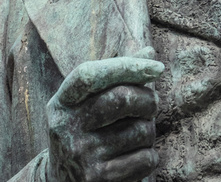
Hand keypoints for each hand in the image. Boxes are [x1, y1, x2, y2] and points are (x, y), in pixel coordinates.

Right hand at [46, 48, 163, 181]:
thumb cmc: (87, 130)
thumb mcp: (90, 100)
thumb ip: (117, 75)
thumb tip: (150, 51)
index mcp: (63, 101)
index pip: (91, 73)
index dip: (127, 66)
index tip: (157, 67)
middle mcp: (67, 128)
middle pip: (122, 98)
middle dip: (148, 99)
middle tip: (152, 104)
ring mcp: (80, 156)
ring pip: (140, 130)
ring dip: (150, 129)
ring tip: (138, 133)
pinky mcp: (97, 180)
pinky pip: (145, 159)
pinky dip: (150, 155)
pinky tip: (136, 156)